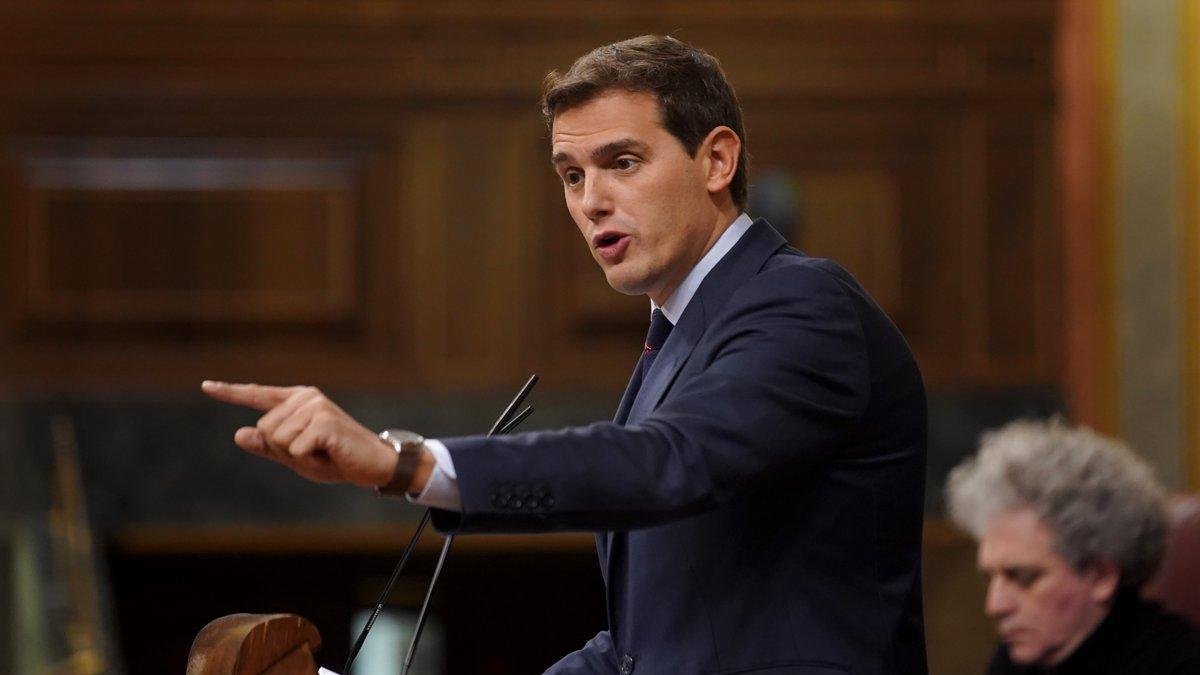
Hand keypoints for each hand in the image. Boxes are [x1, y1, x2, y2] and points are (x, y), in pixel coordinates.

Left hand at [201, 381, 398, 488]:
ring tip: (324, 454)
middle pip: (265, 429)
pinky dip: (310, 461)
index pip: (258, 395)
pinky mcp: (325, 421)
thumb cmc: (337, 459)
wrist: (375, 464)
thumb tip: (239, 433)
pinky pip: (295, 450)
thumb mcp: (296, 455)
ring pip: (278, 440)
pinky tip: (331, 455)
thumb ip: (269, 446)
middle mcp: (305, 397)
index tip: (206, 386)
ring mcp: (316, 407)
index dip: (231, 392)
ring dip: (299, 457)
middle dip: (284, 451)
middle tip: (316, 453)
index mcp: (297, 401)